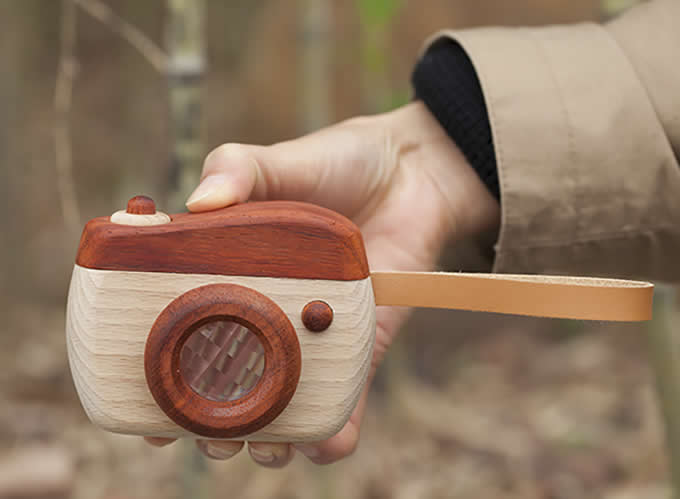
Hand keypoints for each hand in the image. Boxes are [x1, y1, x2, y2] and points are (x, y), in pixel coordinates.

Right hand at [145, 101, 498, 465]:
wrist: (409, 172)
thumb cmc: (335, 164)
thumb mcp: (276, 163)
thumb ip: (236, 172)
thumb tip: (199, 205)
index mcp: (234, 279)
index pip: (188, 338)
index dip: (164, 382)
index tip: (148, 415)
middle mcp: (269, 316)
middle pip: (232, 387)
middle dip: (215, 425)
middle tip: (209, 438)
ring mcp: (315, 335)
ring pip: (285, 405)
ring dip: (270, 439)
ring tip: (262, 448)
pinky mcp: (362, 344)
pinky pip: (348, 398)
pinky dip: (337, 432)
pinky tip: (324, 446)